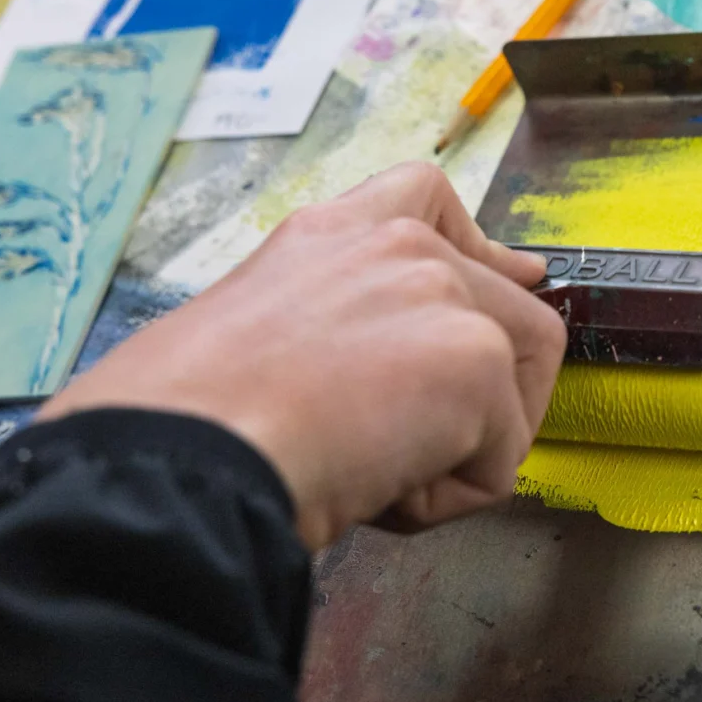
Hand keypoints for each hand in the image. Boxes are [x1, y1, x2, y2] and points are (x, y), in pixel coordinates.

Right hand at [37, 162, 566, 548]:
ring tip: (374, 471)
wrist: (186, 454)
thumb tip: (392, 373)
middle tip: (404, 448)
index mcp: (331, 237)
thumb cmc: (191, 424)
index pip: (428, 199)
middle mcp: (396, 247)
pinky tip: (372, 490)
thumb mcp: (255, 341)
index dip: (482, 251)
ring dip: (461, 450)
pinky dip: (443, 502)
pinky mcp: (477, 359)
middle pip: (511, 309)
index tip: (508, 278)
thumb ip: (335, 328)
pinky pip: (499, 465)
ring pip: (515, 388)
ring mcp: (443, 294)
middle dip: (480, 395)